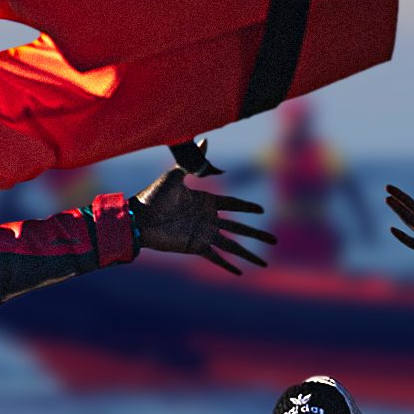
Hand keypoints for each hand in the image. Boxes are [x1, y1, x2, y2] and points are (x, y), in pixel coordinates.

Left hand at [133, 166, 274, 274]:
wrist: (139, 218)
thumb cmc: (153, 196)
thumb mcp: (174, 176)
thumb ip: (192, 164)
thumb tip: (205, 141)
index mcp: (205, 201)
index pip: (233, 204)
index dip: (247, 207)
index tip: (262, 210)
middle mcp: (208, 219)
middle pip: (240, 228)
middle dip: (257, 234)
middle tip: (274, 240)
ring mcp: (203, 234)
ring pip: (233, 245)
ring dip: (249, 254)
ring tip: (264, 263)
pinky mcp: (195, 247)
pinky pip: (216, 258)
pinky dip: (228, 266)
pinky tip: (240, 272)